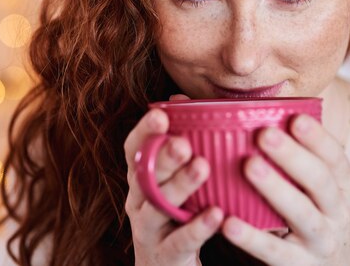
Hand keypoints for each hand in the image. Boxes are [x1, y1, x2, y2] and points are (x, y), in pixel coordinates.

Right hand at [124, 95, 223, 265]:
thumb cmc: (176, 213)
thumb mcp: (175, 179)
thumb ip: (180, 141)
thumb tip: (182, 98)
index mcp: (141, 177)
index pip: (133, 149)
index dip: (143, 132)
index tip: (160, 115)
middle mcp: (138, 200)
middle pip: (144, 175)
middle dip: (162, 157)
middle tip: (183, 142)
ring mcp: (148, 230)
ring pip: (157, 206)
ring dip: (179, 185)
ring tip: (202, 167)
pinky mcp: (164, 256)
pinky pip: (179, 241)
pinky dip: (197, 227)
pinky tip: (217, 213)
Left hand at [221, 115, 349, 265]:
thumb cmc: (307, 219)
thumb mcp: (312, 192)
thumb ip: (289, 158)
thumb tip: (232, 108)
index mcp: (341, 188)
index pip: (335, 158)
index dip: (318, 138)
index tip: (296, 117)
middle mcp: (337, 213)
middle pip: (320, 181)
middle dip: (294, 156)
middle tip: (265, 134)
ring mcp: (321, 242)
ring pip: (302, 214)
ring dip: (276, 188)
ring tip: (249, 166)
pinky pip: (275, 253)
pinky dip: (252, 239)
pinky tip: (228, 223)